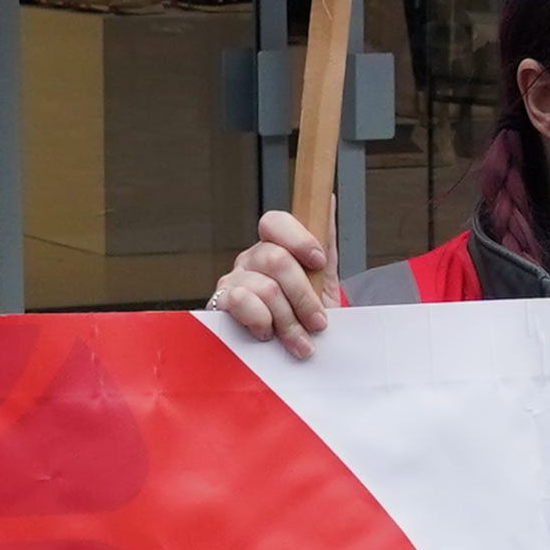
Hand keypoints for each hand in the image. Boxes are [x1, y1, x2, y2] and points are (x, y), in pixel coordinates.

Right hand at [209, 208, 339, 350]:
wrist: (294, 352)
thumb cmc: (304, 314)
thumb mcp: (323, 277)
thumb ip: (325, 239)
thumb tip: (329, 198)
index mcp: (274, 247)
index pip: (275, 222)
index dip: (299, 239)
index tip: (319, 262)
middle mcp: (251, 260)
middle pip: (276, 260)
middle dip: (304, 296)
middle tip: (318, 322)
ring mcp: (233, 281)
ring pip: (265, 288)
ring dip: (289, 321)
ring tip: (301, 342)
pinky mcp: (220, 305)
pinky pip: (240, 302)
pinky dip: (261, 321)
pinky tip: (268, 334)